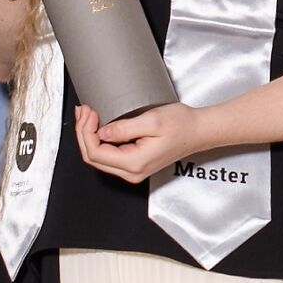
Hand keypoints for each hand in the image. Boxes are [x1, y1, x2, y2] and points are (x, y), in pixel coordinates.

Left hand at [74, 99, 203, 186]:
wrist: (198, 131)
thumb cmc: (182, 125)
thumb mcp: (152, 121)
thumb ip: (124, 128)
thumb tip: (102, 132)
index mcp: (135, 163)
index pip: (96, 153)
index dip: (86, 131)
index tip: (90, 113)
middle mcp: (132, 172)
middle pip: (93, 158)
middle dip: (84, 132)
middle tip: (84, 110)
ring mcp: (133, 170)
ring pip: (98, 157)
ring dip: (89, 136)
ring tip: (88, 114)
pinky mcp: (134, 163)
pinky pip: (108, 155)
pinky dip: (99, 139)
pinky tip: (97, 125)